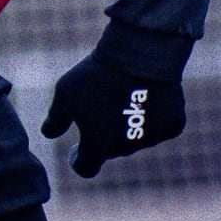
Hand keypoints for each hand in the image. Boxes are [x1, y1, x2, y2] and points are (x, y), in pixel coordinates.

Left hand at [39, 54, 185, 177]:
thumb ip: (56, 118)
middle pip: (111, 150)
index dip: (78, 159)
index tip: (76, 150)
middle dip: (104, 137)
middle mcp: (126, 149)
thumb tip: (47, 134)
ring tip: (122, 96)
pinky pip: (159, 126)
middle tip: (100, 111)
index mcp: (98, 146)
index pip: (85, 167)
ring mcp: (152, 138)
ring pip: (136, 138)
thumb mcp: (66, 92)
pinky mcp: (173, 126)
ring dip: (128, 126)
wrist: (139, 53)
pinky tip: (146, 95)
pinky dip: (152, 115)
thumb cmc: (97, 73)